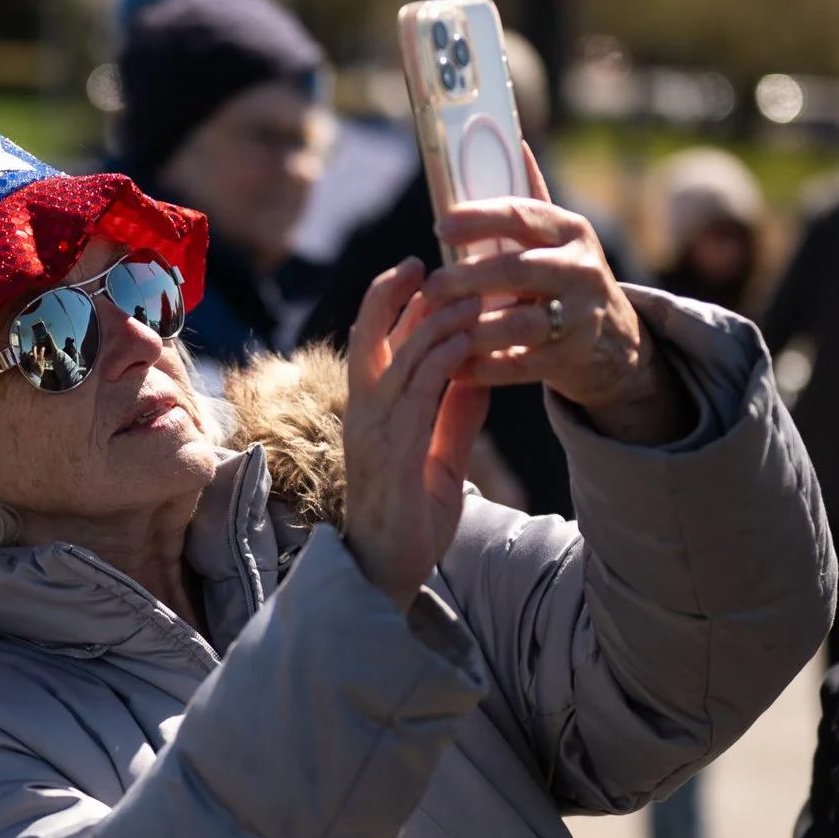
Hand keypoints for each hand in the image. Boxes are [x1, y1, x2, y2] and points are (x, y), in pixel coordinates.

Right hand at [342, 259, 492, 608]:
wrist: (391, 576)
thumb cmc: (411, 522)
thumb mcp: (440, 458)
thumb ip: (454, 416)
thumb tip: (475, 374)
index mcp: (370, 414)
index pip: (373, 344)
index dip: (391, 304)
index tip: (419, 271)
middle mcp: (363, 414)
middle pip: (370, 336)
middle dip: (396, 295)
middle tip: (429, 261)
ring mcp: (373, 432)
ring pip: (399, 357)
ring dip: (434, 321)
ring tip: (467, 292)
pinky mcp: (393, 452)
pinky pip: (418, 393)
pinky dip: (442, 360)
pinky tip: (466, 340)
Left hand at [426, 145, 691, 446]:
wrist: (616, 340)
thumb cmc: (566, 276)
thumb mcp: (556, 235)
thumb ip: (528, 194)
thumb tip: (512, 136)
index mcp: (570, 230)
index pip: (522, 215)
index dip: (479, 219)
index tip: (440, 225)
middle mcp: (581, 270)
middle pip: (517, 270)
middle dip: (467, 279)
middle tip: (429, 287)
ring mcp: (580, 317)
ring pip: (519, 323)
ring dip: (473, 327)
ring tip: (437, 327)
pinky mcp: (571, 358)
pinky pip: (521, 365)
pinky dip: (484, 367)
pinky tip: (453, 366)